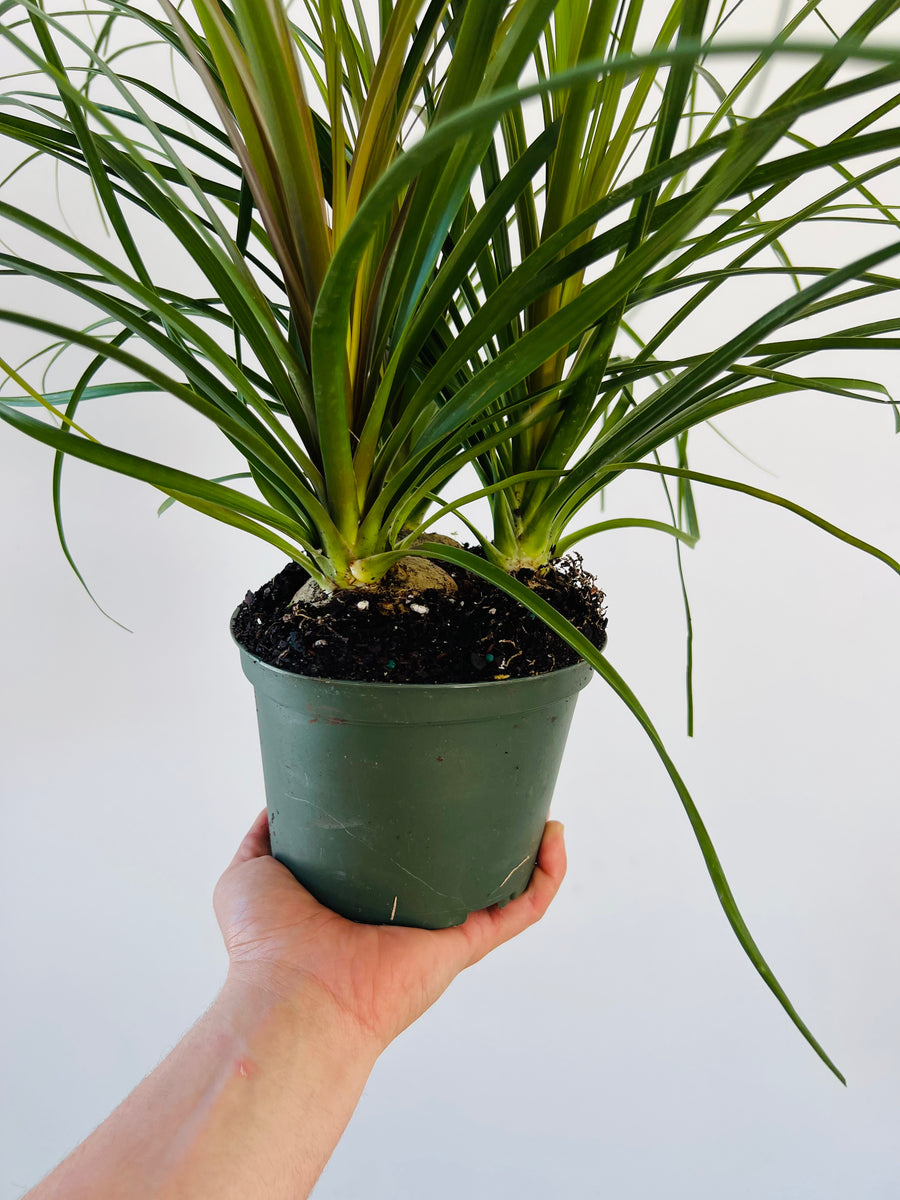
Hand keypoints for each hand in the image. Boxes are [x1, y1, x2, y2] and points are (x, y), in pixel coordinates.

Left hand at [214, 809, 565, 1051]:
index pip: (409, 856)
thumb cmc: (264, 944)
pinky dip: (549, 877)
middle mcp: (411, 913)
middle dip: (486, 831)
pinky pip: (523, 910)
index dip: (430, 822)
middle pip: (462, 866)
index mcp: (368, 896)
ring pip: (504, 886)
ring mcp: (443, 929)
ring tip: (540, 806)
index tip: (443, 782)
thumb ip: (265, 833)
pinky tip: (555, 837)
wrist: (290, 994)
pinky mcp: (465, 944)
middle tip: (499, 787)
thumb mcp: (251, 870)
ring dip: (531, 850)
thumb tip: (278, 799)